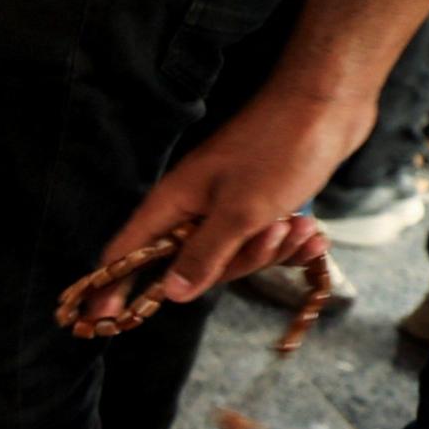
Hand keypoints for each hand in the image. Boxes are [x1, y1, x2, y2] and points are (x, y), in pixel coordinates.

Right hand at [69, 77, 372, 326]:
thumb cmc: (279, 151)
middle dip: (237, 263)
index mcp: (174, 204)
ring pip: (234, 256)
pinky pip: (262, 242)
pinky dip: (288, 243)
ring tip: (299, 225)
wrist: (327, 106)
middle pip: (192, 265)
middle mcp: (193, 207)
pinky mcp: (257, 204)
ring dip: (271, 250)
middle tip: (269, 237)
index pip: (127, 252)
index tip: (102, 321)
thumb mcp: (241, 212)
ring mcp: (225, 205)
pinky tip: (311, 233)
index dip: (113, 286)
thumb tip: (170, 294)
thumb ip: (203, 256)